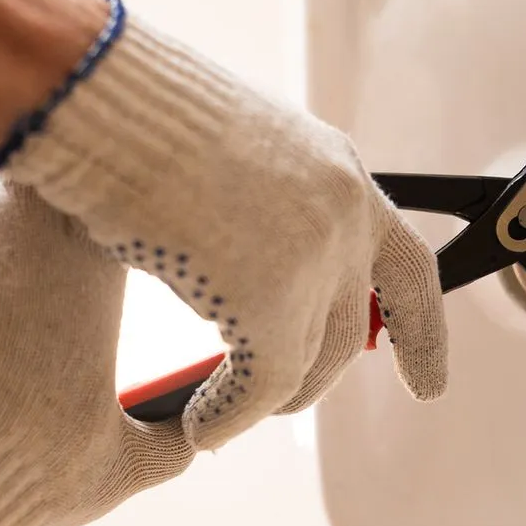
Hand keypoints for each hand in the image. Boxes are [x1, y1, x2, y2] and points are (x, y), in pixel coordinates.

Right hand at [0, 0, 447, 449]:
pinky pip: (261, 387)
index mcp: (338, 171)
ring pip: (303, 365)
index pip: (408, 268)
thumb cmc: (131, 115)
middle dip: (315, 380)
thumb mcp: (225, 158)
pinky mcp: (269, 301)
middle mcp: (343, 213)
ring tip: (212, 421)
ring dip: (256, 403)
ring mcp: (313, 257)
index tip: (428, 384)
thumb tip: (238, 271)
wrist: (97, 97)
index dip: (420, 333)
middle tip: (279, 405)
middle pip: (347, 331)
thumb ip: (257, 213)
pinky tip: (197, 428)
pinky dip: (227, 417)